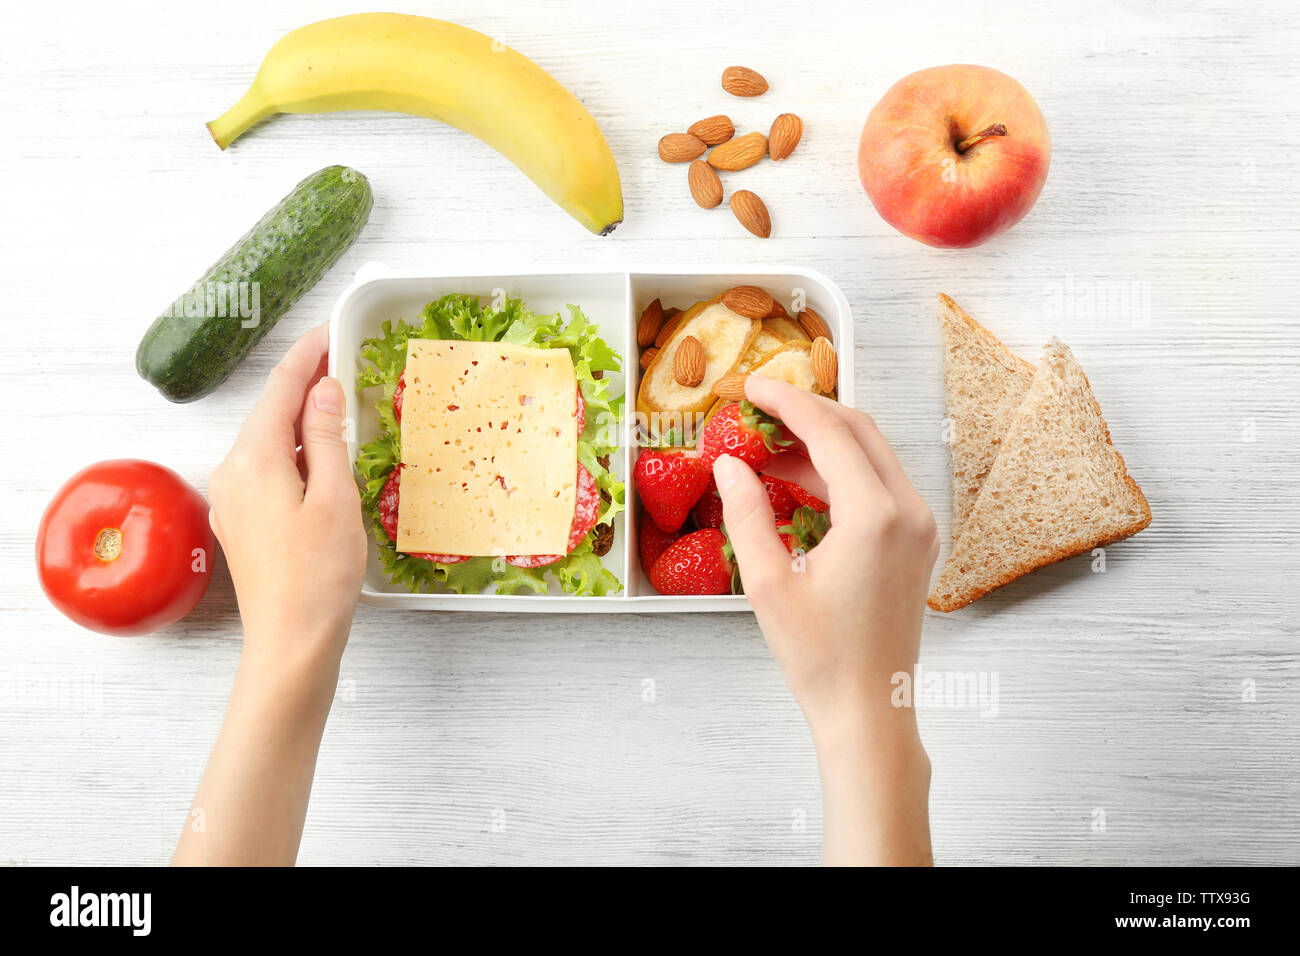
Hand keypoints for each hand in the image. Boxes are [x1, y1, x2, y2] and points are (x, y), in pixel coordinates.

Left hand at [207, 322, 365, 676]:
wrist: (291, 641)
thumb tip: (324, 391)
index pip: (280, 389)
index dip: (306, 356)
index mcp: (255, 460)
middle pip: (270, 413)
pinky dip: (295, 452)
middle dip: (304, 383)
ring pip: (269, 442)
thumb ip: (326, 437)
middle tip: (342, 360)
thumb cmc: (318, 575)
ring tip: (339, 403)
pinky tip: (321, 456)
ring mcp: (234, 500)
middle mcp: (234, 473)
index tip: (330, 331)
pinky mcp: (244, 523)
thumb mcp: (335, 497)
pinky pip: (268, 470)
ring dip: (301, 419)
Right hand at [711, 375, 937, 864]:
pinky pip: (879, 484)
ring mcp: (920, 525)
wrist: (869, 710)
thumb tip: (728, 464)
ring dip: (821, 441)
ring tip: (766, 446)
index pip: (830, 431)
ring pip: (871, 454)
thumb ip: (745, 513)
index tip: (750, 387)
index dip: (786, 401)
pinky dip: (839, 471)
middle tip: (757, 407)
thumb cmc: (819, 657)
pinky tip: (797, 480)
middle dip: (806, 411)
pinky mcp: (917, 542)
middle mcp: (909, 510)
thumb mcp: (768, 583)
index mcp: (876, 515)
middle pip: (857, 430)